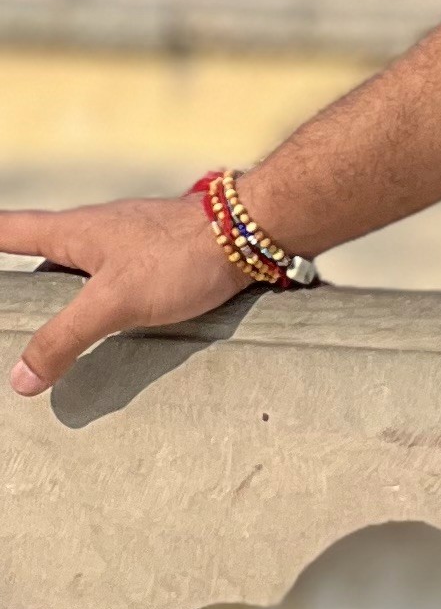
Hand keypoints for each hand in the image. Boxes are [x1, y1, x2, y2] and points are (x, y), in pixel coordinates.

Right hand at [1, 196, 249, 399]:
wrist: (249, 232)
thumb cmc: (179, 257)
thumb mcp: (114, 302)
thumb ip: (66, 338)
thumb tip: (22, 378)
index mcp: (70, 231)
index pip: (7, 230)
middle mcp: (92, 231)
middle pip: (40, 254)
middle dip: (24, 283)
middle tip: (16, 317)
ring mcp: (125, 241)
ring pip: (78, 269)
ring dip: (65, 296)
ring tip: (56, 334)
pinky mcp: (154, 255)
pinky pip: (113, 278)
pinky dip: (100, 299)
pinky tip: (111, 326)